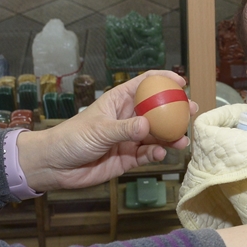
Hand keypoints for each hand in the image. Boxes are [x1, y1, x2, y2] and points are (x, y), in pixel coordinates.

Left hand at [15, 71, 197, 192]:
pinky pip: (147, 154)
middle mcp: (127, 118)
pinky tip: (160, 154)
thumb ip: (124, 129)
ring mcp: (128, 138)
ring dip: (170, 137)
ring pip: (156, 135)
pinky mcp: (128, 158)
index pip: (144, 84)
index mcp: (118, 101)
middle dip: (175, 111)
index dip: (163, 80)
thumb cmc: (71, 138)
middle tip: (191, 111)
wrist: (55, 166)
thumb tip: (147, 125)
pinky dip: (156, 154)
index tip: (181, 82)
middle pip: (157, 110)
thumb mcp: (99, 130)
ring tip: (182, 140)